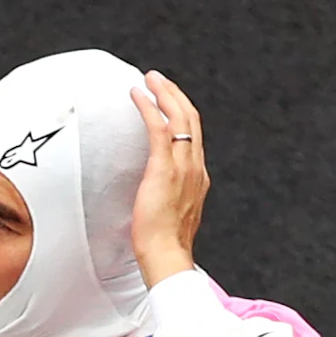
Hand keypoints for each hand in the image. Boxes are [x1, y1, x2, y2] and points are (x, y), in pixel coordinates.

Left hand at [127, 70, 208, 286]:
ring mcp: (182, 167)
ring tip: (149, 79)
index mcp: (198, 178)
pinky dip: (148, 106)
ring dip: (163, 93)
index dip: (183, 115)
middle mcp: (195, 168)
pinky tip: (137, 94)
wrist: (168, 257)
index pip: (194, 137)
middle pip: (191, 119)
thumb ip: (169, 200)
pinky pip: (158, 127)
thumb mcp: (171, 217)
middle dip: (175, 95)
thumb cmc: (165, 247)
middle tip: (158, 79)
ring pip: (179, 117)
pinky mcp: (163, 168)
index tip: (170, 102)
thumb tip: (156, 197)